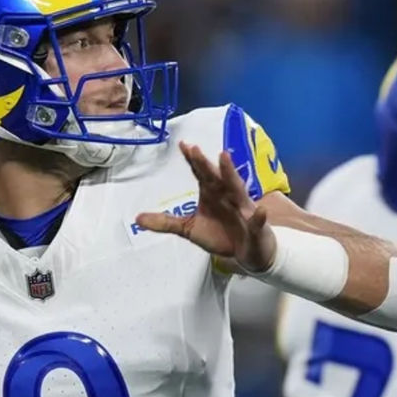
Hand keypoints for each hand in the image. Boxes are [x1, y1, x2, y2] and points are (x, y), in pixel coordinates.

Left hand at [134, 141, 276, 272]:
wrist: (247, 252)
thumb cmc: (220, 235)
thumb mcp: (189, 229)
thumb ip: (166, 223)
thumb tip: (137, 218)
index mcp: (211, 194)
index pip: (201, 173)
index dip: (192, 160)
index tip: (183, 144)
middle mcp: (227, 196)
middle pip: (215, 177)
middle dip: (206, 163)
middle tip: (195, 149)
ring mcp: (243, 210)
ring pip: (237, 190)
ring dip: (231, 174)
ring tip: (225, 157)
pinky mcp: (256, 228)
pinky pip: (257, 222)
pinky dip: (259, 217)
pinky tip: (259, 211)